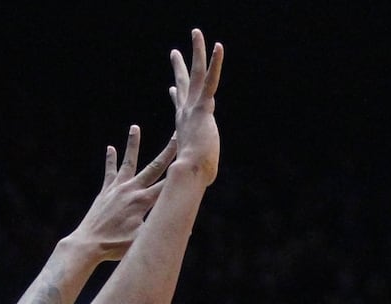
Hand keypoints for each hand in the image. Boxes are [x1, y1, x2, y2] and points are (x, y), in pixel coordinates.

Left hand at [71, 127, 176, 261]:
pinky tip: (111, 148)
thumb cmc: (116, 246)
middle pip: (153, 167)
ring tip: (134, 127)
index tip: (191, 159)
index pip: (168, 184)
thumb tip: (186, 231)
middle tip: (176, 136)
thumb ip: (161, 232)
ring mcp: (117, 188)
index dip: (181, 172)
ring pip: (128, 162)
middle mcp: (131, 189)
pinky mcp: (106, 191)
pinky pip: (110, 172)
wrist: (88, 244)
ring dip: (133, 144)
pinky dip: (111, 160)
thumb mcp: (142, 241)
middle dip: (167, 152)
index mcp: (143, 201)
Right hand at [170, 28, 222, 185]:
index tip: (173, 88)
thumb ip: (199, 171)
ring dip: (197, 52)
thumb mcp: (198, 170)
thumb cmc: (195, 178)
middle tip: (175, 52)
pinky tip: (218, 47)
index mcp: (184, 127)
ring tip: (197, 33)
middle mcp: (186, 114)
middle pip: (183, 85)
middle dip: (180, 67)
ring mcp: (194, 108)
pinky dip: (215, 63)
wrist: (190, 174)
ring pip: (197, 74)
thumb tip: (199, 183)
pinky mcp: (203, 107)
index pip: (180, 107)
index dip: (177, 95)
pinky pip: (210, 80)